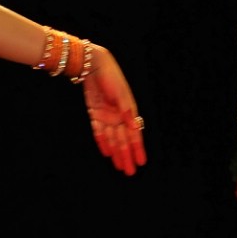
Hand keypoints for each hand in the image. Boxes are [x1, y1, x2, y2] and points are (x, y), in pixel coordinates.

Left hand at [82, 47, 146, 175]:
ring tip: (120, 167)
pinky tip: (107, 153)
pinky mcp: (95, 113)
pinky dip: (103, 142)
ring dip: (116, 153)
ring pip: (113, 139)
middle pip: (124, 140)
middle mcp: (118, 116)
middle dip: (127, 156)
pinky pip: (99, 132)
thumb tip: (135, 126)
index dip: (138, 149)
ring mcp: (106, 116)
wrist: (94, 65)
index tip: (142, 162)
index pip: (135, 135)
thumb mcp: (121, 93)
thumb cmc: (112, 77)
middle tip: (130, 172)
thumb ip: (127, 110)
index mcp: (128, 111)